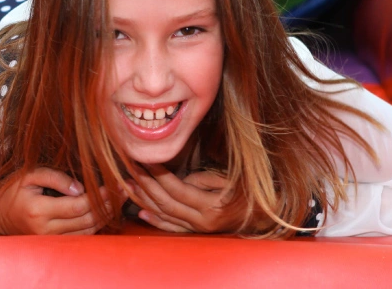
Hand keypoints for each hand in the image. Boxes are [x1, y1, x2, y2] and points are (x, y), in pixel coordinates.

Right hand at [0, 168, 115, 235]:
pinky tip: (106, 212)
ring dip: (106, 216)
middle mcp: (45, 229)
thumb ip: (54, 177)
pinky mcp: (52, 243)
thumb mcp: (28, 175)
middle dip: (108, 205)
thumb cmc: (12, 189)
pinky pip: (80, 237)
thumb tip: (79, 187)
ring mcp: (49, 240)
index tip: (114, 185)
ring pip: (87, 231)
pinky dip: (96, 225)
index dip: (98, 197)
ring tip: (121, 200)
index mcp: (39, 210)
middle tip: (126, 190)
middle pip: (86, 220)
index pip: (77, 206)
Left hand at [127, 164, 248, 233]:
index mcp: (210, 207)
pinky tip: (141, 212)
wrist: (263, 217)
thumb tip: (181, 180)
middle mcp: (201, 221)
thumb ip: (203, 180)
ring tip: (128, 184)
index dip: (159, 174)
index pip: (177, 189)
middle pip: (166, 202)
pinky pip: (171, 227)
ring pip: (165, 215)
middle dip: (146, 183)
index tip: (146, 159)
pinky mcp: (196, 232)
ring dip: (144, 199)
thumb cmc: (247, 193)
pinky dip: (155, 219)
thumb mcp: (228, 181)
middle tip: (131, 167)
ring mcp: (197, 229)